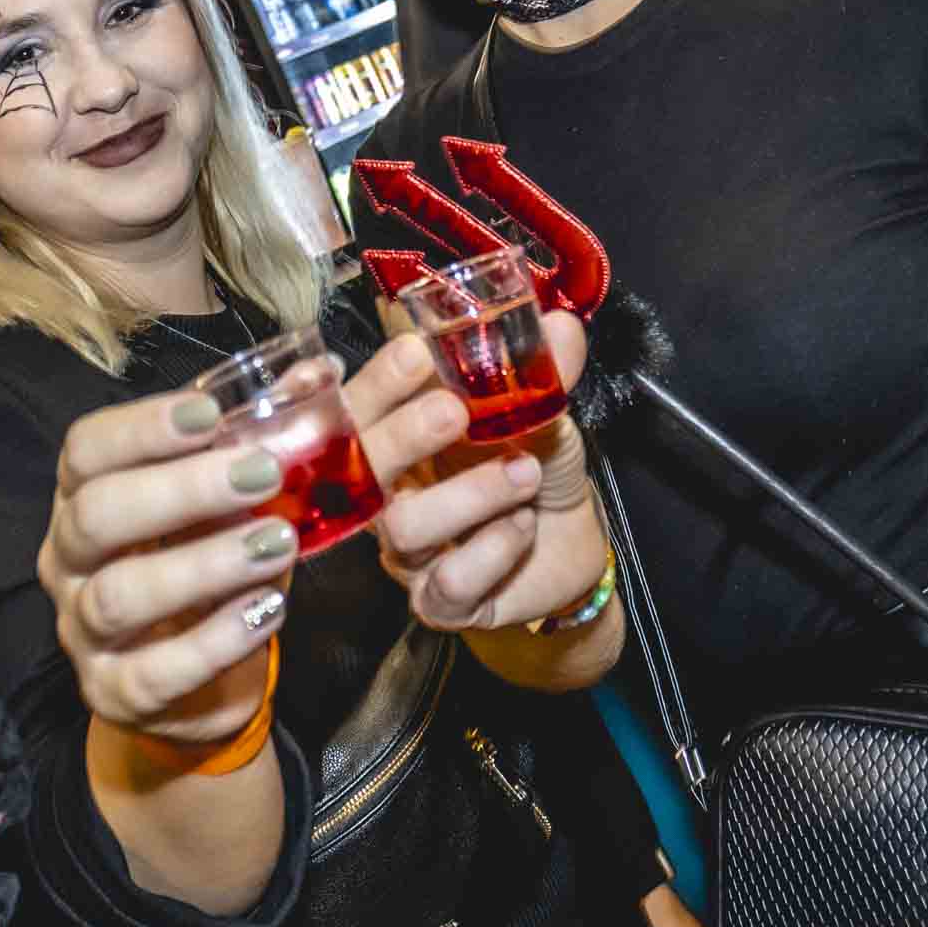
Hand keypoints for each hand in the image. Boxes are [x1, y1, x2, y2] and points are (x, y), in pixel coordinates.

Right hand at [36, 384, 298, 744]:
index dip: (143, 427)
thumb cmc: (206, 568)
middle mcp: (67, 559)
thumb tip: (320, 372)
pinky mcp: (112, 692)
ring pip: (121, 594)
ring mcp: (82, 630)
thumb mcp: (230, 505)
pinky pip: (155, 671)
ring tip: (278, 545)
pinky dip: (216, 640)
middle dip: (181, 490)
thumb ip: (264, 443)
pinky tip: (268, 611)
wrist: (195, 682)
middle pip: (97, 514)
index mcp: (83, 496)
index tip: (210, 413)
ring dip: (204, 565)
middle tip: (263, 474)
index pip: (87, 449)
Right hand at [361, 313, 604, 630]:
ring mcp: (406, 552)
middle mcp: (388, 495)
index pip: (360, 407)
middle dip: (402, 434)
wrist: (568, 548)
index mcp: (397, 438)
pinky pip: (448, 582)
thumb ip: (543, 373)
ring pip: (404, 527)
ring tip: (526, 472)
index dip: (374, 382)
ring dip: (471, 494)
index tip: (414, 351)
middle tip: (455, 411)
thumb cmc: (535, 472)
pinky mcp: (438, 601)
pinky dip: (493, 550)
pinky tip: (522, 528)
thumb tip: (559, 325)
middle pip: (359, 470)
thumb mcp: (542, 414)